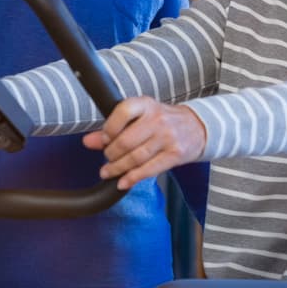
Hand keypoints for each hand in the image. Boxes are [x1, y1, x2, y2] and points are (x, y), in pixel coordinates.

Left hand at [84, 97, 206, 189]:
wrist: (198, 127)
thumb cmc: (164, 120)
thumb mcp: (140, 117)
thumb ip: (114, 128)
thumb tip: (88, 141)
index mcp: (147, 105)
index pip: (123, 111)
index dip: (109, 128)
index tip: (104, 139)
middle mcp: (158, 119)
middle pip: (126, 140)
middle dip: (111, 154)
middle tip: (107, 159)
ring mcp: (168, 137)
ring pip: (136, 157)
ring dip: (118, 168)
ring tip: (108, 172)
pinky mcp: (175, 154)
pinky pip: (149, 169)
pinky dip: (133, 178)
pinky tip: (124, 182)